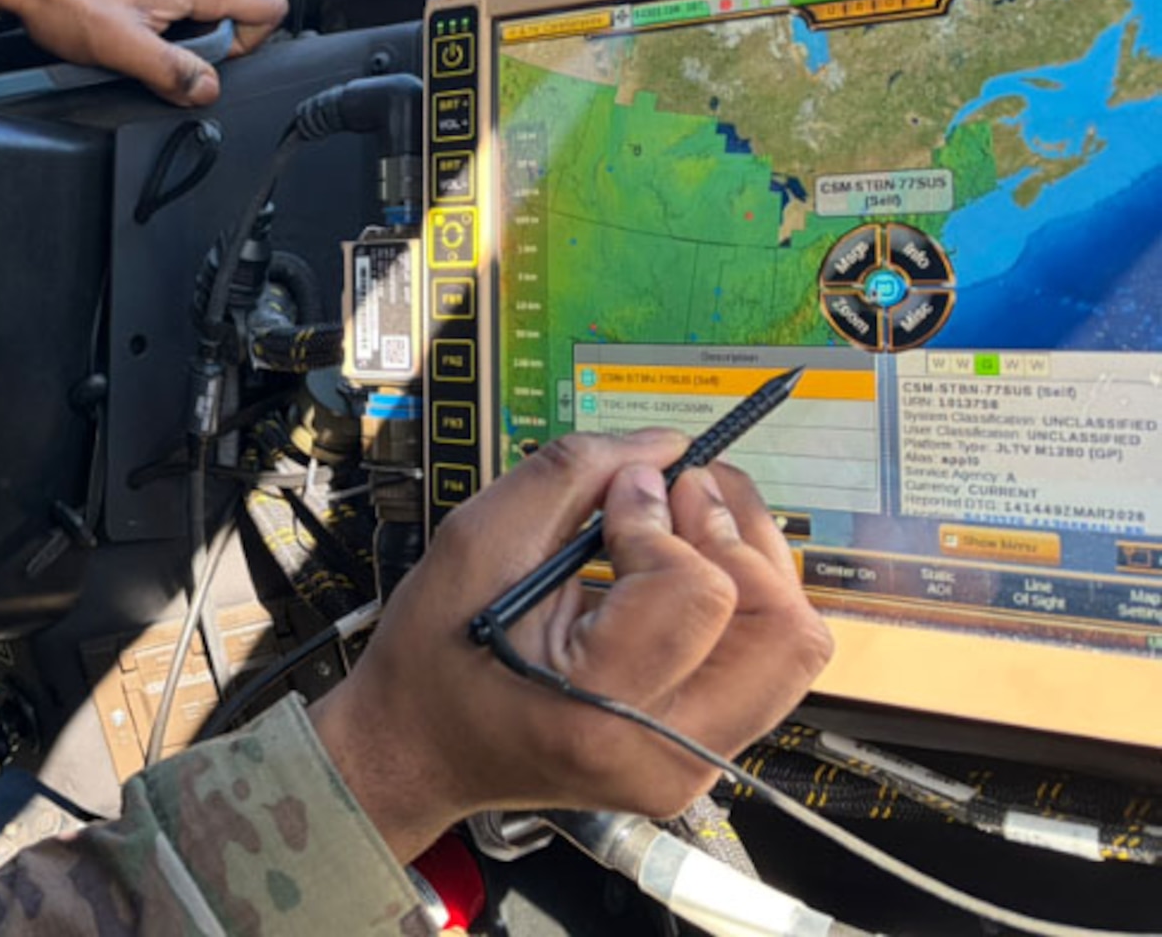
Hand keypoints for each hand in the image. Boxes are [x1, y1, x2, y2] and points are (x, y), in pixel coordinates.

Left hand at [0, 0, 287, 105]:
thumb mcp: (117, 47)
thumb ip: (171, 71)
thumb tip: (206, 89)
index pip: (270, 3)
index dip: (251, 41)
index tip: (213, 57)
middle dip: (242, 21)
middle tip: (198, 45)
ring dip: (214, 5)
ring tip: (169, 29)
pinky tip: (149, 9)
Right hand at [308, 430, 832, 861]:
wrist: (420, 747)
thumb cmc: (434, 655)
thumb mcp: (478, 541)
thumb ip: (573, 475)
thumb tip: (664, 448)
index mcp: (594, 711)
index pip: (696, 590)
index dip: (664, 518)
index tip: (622, 492)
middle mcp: (661, 754)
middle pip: (781, 630)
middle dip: (738, 537)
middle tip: (685, 490)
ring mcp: (688, 764)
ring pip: (790, 648)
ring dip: (753, 565)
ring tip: (696, 520)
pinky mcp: (699, 755)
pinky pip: (764, 666)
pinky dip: (740, 602)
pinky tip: (689, 565)